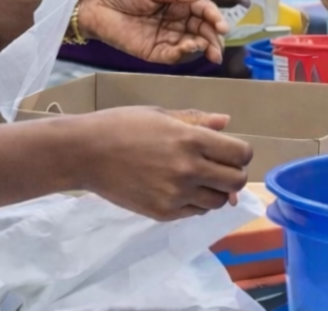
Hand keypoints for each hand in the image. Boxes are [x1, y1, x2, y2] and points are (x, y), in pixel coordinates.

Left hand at [77, 0, 229, 65]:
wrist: (93, 2)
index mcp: (178, 1)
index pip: (203, 11)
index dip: (215, 17)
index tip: (223, 25)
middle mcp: (175, 20)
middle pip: (202, 30)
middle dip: (214, 37)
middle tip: (220, 41)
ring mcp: (165, 37)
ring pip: (192, 45)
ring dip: (204, 47)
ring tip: (209, 48)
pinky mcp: (153, 52)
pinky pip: (174, 55)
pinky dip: (185, 53)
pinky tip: (190, 47)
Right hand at [77, 107, 251, 220]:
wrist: (85, 153)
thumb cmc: (122, 125)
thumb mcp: (161, 115)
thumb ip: (197, 121)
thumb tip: (225, 122)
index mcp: (191, 139)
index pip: (240, 154)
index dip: (241, 153)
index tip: (231, 152)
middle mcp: (189, 169)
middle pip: (236, 181)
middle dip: (234, 174)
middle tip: (221, 168)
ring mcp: (176, 195)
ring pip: (218, 201)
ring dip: (215, 191)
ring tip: (198, 179)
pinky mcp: (163, 213)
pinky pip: (195, 212)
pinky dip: (195, 203)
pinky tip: (181, 189)